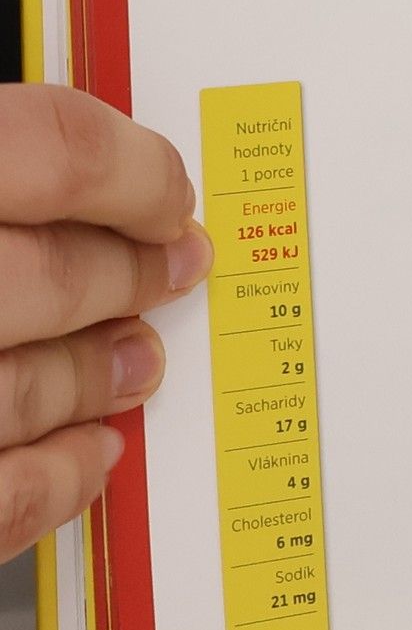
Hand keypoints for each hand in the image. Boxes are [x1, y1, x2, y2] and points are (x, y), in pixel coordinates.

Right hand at [0, 86, 211, 563]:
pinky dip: (54, 480)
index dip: (133, 173)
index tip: (170, 194)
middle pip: (55, 275)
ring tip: (135, 366)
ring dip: (99, 377)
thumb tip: (95, 164)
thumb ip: (2, 162)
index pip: (51, 149)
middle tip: (176, 271)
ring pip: (24, 387)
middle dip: (132, 276)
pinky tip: (89, 454)